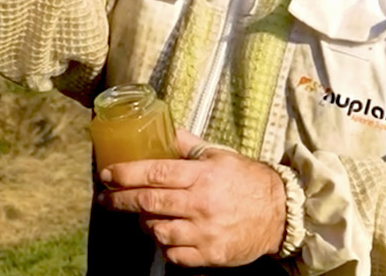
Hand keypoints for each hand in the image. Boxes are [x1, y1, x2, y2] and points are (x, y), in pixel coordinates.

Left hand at [97, 129, 286, 267]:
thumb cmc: (246, 180)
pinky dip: (165, 246)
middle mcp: (201, 204)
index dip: (126, 174)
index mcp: (202, 175)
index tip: (107, 174)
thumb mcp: (218, 154)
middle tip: (104, 198)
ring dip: (144, 223)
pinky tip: (165, 235)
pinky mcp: (211, 255)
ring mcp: (205, 232)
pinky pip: (174, 255)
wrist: (281, 213)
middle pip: (149, 203)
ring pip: (158, 230)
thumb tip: (162, 129)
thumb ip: (188, 144)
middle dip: (120, 200)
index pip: (155, 172)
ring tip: (142, 215)